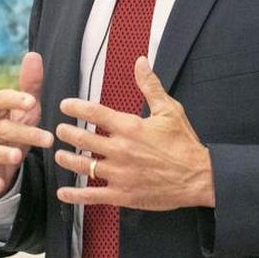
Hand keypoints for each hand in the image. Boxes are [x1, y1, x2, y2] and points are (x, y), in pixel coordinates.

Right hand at [0, 52, 53, 197]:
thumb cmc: (14, 127)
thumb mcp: (25, 109)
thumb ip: (30, 85)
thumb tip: (33, 54)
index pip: (1, 100)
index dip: (16, 99)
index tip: (33, 102)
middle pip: (1, 128)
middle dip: (25, 133)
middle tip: (48, 139)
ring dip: (3, 154)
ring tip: (18, 157)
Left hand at [53, 56, 214, 210]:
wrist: (198, 177)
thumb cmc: (184, 144)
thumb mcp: (169, 110)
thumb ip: (150, 86)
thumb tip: (141, 62)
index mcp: (130, 127)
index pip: (94, 113)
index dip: (76, 107)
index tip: (65, 106)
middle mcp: (120, 150)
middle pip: (83, 138)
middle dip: (67, 133)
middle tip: (60, 130)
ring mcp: (119, 174)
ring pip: (83, 166)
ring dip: (67, 159)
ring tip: (60, 155)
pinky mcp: (122, 195)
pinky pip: (92, 195)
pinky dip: (75, 195)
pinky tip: (63, 192)